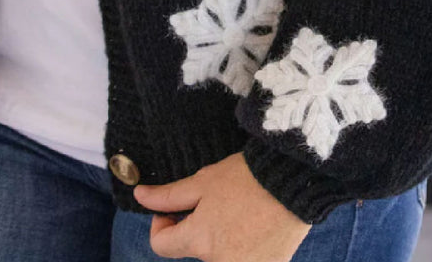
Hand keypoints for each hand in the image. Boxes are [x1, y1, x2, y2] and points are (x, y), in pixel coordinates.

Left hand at [133, 151, 311, 261]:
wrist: (292, 182)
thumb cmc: (245, 178)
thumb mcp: (202, 181)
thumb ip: (168, 196)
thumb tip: (139, 196)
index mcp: (199, 241)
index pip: (161, 246)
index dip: (162, 225)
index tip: (174, 209)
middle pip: (195, 249)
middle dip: (199, 228)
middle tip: (218, 202)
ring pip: (219, 255)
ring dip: (222, 238)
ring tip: (240, 212)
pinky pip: (244, 259)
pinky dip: (244, 246)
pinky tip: (256, 224)